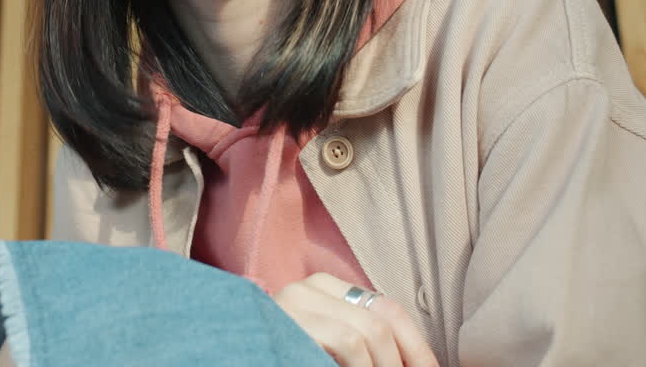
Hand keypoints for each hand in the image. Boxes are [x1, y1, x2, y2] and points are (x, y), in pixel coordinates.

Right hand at [273, 273, 438, 366]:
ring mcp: (295, 300)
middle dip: (405, 362)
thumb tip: (415, 364)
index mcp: (322, 290)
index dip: (417, 347)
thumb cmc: (287, 355)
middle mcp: (308, 287)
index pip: (387, 308)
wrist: (227, 353)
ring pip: (370, 332)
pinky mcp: (287, 319)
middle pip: (382, 318)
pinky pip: (348, 341)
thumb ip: (361, 346)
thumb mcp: (329, 350)